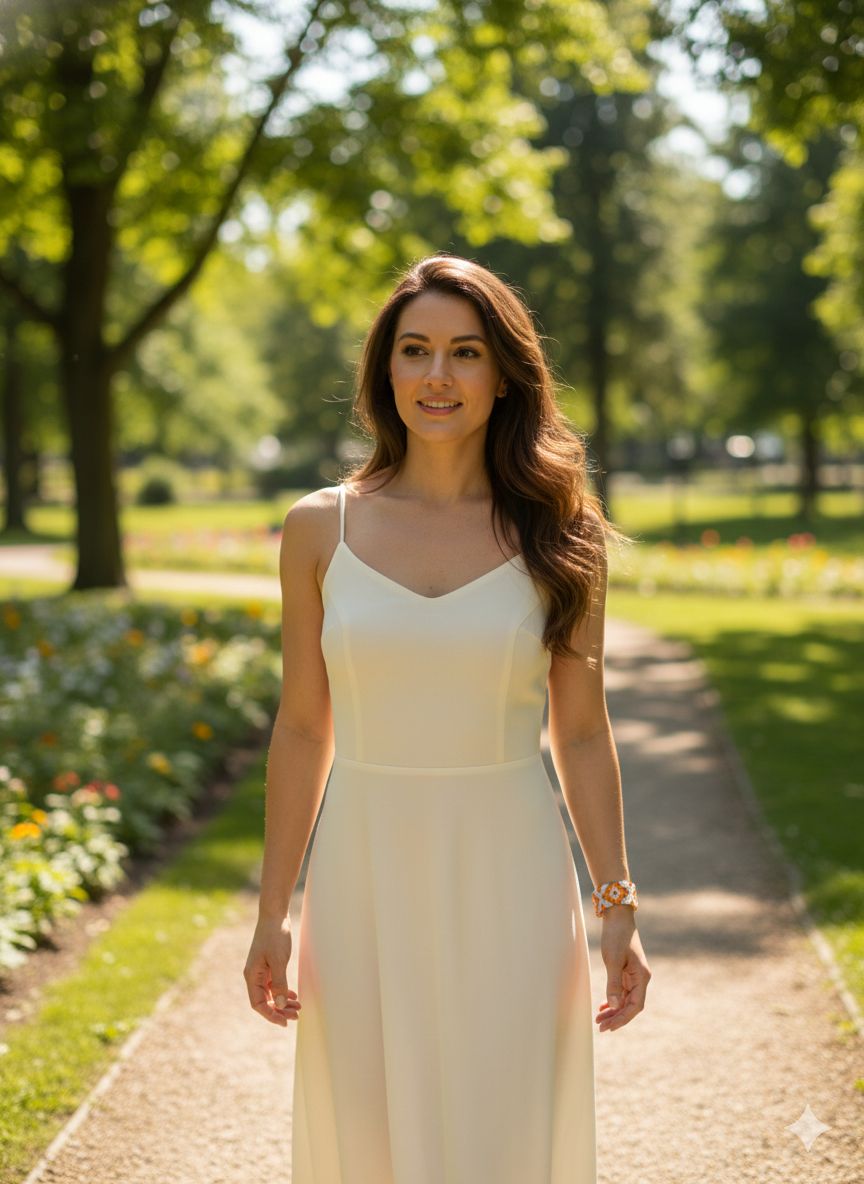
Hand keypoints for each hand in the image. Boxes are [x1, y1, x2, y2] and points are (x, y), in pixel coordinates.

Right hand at [243, 914, 300, 1026]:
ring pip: (271, 994)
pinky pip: (275, 985)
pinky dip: (284, 992)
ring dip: (283, 1002)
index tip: (284, 1022)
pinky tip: (293, 996)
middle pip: (265, 1001)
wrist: (275, 915)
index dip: (270, 1014)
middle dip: (280, 1010)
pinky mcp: (269, 965)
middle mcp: (254, 976)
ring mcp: (261, 971)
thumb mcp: (278, 960)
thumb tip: (280, 1005)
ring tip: (298, 1008)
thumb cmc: (275, 936)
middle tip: (296, 1016)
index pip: (258, 1003)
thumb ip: (279, 983)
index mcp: (252, 976)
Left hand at [594, 908, 650, 1032]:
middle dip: (616, 1017)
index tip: (608, 1027)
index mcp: (642, 977)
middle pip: (630, 1005)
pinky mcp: (626, 971)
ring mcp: (634, 975)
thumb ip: (614, 983)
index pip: (635, 1006)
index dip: (622, 1018)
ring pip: (625, 999)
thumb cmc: (617, 936)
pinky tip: (604, 1007)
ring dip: (613, 1010)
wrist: (618, 916)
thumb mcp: (613, 960)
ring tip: (599, 1019)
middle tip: (600, 1027)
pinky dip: (613, 1000)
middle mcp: (640, 978)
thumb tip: (615, 1005)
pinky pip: (622, 991)